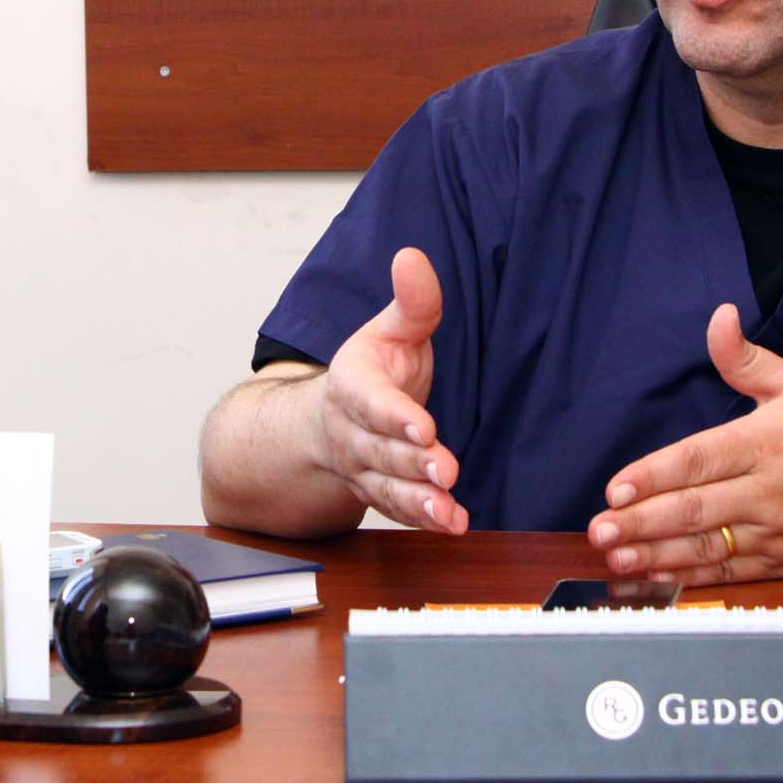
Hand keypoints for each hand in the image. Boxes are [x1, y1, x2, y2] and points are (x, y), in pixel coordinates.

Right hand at [310, 247, 467, 533]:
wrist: (331, 418)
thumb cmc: (372, 369)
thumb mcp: (390, 329)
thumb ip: (411, 301)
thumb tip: (412, 256)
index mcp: (351, 385)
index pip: (370, 402)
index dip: (395, 415)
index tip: (425, 426)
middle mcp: (350, 432)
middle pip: (380, 450)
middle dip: (413, 461)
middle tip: (446, 470)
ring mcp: (362, 468)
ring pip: (386, 488)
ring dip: (418, 501)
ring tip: (448, 509)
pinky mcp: (379, 493)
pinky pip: (397, 511)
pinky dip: (422, 521)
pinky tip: (452, 525)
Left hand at [586, 303, 782, 583]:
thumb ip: (746, 359)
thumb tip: (719, 317)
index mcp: (766, 443)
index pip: (700, 460)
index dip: (655, 476)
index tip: (615, 488)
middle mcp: (770, 491)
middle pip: (697, 509)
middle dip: (643, 521)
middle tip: (600, 528)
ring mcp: (776, 532)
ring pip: (708, 547)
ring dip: (656, 554)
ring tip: (615, 556)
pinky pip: (729, 573)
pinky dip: (690, 576)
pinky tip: (654, 575)